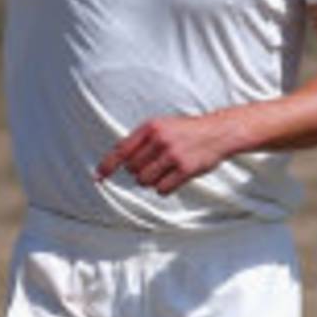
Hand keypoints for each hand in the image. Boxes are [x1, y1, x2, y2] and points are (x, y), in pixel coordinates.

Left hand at [96, 112, 242, 195]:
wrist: (218, 132)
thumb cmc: (186, 131)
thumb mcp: (162, 126)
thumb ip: (141, 141)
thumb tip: (117, 160)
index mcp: (151, 127)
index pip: (122, 150)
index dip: (108, 166)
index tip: (98, 178)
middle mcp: (160, 139)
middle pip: (133, 170)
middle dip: (140, 172)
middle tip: (156, 164)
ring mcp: (173, 155)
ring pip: (145, 181)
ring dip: (151, 181)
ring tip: (165, 171)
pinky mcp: (185, 169)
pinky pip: (162, 190)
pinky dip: (165, 188)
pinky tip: (174, 178)